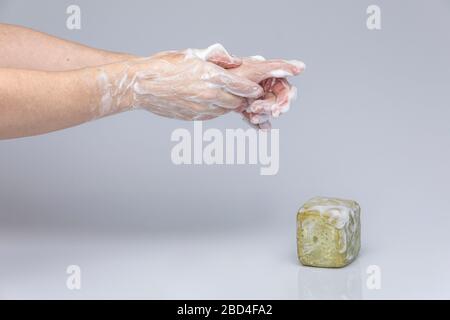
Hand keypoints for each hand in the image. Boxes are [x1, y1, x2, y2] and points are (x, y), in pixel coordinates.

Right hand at [100, 44, 263, 120]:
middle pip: (237, 102)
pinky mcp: (193, 117)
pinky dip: (216, 110)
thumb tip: (235, 61)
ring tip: (226, 97)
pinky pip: (212, 115)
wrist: (142, 86)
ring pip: (225, 110)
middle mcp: (209, 95)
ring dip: (229, 105)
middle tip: (243, 94)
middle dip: (242, 98)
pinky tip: (211, 102)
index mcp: (211, 76)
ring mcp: (201, 108)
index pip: (242, 87)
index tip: (257, 90)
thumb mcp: (192, 54)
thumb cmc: (164, 66)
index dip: (252, 90)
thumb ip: (217, 58)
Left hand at [228, 56, 304, 128]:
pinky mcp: (246, 108)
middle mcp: (263, 85)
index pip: (284, 87)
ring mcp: (255, 97)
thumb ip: (278, 67)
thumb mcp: (253, 69)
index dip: (285, 99)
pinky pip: (257, 118)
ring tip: (252, 116)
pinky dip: (258, 123)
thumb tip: (302, 67)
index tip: (279, 109)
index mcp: (267, 74)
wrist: (203, 84)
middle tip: (265, 114)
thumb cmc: (227, 72)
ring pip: (267, 111)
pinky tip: (260, 129)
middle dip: (273, 108)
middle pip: (278, 101)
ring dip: (263, 115)